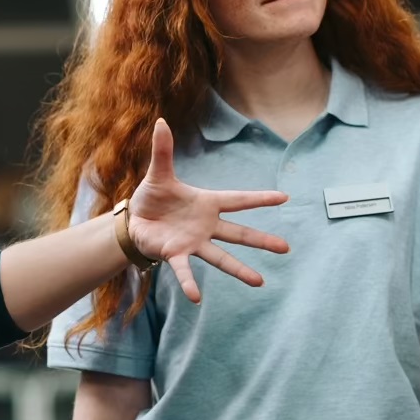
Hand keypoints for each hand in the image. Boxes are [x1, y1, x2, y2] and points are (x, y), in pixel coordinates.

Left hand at [121, 118, 292, 302]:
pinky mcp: (176, 254)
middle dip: (262, 241)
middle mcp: (206, 225)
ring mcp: (194, 242)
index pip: (238, 200)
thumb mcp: (158, 174)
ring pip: (221, 257)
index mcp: (207, 203)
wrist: (133, 221)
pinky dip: (190, 283)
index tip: (285, 198)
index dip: (260, 199)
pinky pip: (185, 270)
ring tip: (259, 281)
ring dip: (239, 269)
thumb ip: (163, 150)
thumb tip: (160, 121)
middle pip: (239, 233)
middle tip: (286, 248)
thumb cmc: (152, 198)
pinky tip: (197, 298)